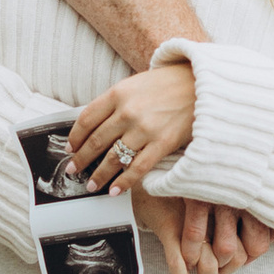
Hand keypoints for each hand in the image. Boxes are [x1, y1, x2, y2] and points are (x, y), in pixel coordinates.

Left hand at [66, 62, 195, 195]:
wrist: (203, 84)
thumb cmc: (170, 83)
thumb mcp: (136, 84)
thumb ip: (116, 102)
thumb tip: (96, 126)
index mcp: (118, 93)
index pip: (86, 119)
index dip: (75, 137)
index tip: (70, 147)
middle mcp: (128, 112)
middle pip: (96, 142)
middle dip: (81, 160)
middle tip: (74, 170)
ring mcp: (145, 129)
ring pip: (113, 159)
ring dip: (99, 175)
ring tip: (92, 184)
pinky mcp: (162, 144)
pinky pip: (137, 168)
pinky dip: (124, 182)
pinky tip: (115, 190)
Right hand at [134, 188, 273, 273]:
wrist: (159, 173)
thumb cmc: (203, 187)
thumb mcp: (237, 194)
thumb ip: (263, 213)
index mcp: (242, 199)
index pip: (259, 245)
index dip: (248, 257)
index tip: (239, 254)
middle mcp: (222, 205)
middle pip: (235, 257)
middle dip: (226, 267)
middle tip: (218, 262)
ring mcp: (196, 216)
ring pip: (209, 264)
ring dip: (206, 273)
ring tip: (202, 266)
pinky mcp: (171, 223)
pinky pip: (178, 259)